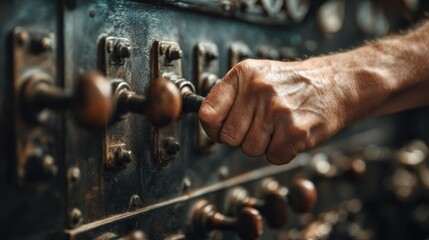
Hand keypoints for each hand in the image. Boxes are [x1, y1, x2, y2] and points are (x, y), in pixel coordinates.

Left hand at [198, 58, 350, 164]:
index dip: (213, 129)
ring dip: (263, 145)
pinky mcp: (295, 131)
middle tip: (260, 126)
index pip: (208, 114)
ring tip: (278, 127)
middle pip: (229, 138)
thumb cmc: (293, 83)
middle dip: (242, 138)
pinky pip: (273, 158)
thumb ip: (231, 96)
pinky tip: (290, 135)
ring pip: (250, 150)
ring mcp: (277, 111)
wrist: (336, 84)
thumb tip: (208, 122)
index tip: (220, 130)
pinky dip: (282, 152)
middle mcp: (258, 90)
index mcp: (243, 75)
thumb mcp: (257, 75)